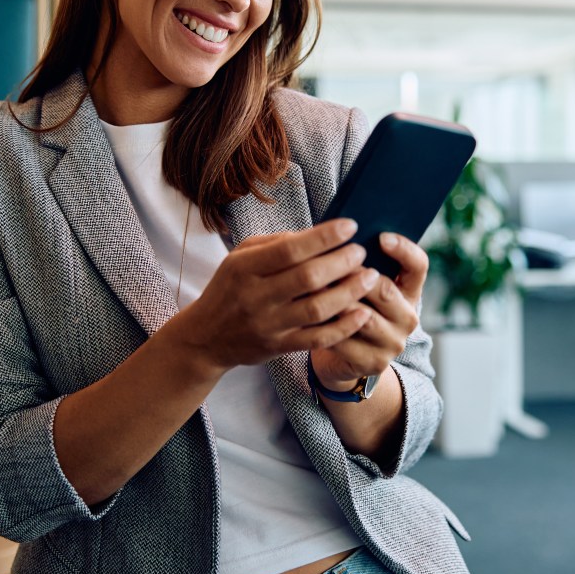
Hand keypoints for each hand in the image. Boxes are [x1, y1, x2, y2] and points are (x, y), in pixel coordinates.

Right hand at [172, 219, 379, 372]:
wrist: (204, 338)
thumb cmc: (229, 288)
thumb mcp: (239, 258)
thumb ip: (274, 243)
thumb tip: (314, 234)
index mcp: (244, 268)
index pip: (289, 249)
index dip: (323, 237)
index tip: (350, 226)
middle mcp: (255, 296)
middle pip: (307, 277)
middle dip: (341, 262)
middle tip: (362, 253)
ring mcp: (267, 325)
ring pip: (316, 308)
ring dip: (349, 292)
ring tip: (370, 277)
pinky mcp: (278, 347)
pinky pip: (317, 338)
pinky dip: (343, 327)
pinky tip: (362, 313)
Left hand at [309, 232, 427, 389]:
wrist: (345, 358)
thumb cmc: (350, 309)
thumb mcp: (362, 286)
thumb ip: (360, 263)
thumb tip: (340, 231)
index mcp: (410, 292)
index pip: (418, 265)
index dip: (404, 249)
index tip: (381, 237)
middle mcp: (408, 318)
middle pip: (386, 290)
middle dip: (355, 274)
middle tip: (329, 261)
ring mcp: (393, 343)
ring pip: (363, 317)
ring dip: (336, 300)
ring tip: (313, 285)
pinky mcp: (374, 363)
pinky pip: (346, 340)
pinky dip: (325, 326)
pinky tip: (307, 314)